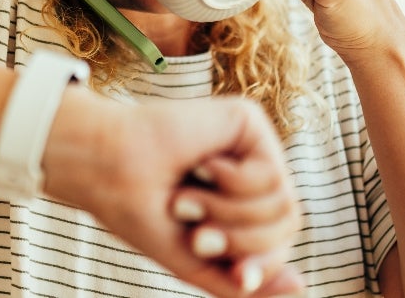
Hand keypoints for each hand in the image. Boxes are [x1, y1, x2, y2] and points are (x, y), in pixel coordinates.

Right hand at [44, 93, 304, 296]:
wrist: (104, 169)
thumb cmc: (138, 209)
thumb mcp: (194, 261)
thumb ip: (242, 282)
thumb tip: (301, 287)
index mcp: (242, 205)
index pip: (278, 245)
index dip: (255, 262)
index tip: (206, 253)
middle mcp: (253, 173)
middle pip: (287, 226)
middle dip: (238, 238)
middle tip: (195, 230)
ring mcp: (253, 147)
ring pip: (283, 204)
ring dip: (227, 211)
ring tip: (187, 196)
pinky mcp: (249, 122)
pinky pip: (271, 174)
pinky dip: (229, 181)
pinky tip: (200, 162)